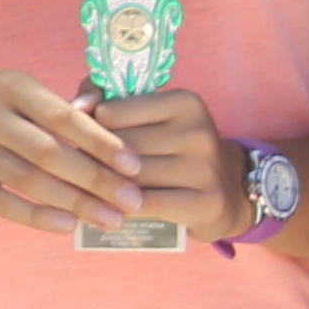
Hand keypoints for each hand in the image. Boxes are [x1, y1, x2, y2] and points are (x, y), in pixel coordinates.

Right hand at [0, 69, 144, 235]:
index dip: (102, 143)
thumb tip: (111, 136)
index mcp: (10, 86)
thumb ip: (55, 108)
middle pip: (51, 153)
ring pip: (30, 181)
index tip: (135, 165)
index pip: (64, 117)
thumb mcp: (12, 86)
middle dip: (97, 180)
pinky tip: (68, 226)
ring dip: (76, 203)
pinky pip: (2, 204)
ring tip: (111, 219)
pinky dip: (37, 217)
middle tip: (134, 200)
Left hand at [89, 89, 233, 242]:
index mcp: (184, 102)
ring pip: (130, 178)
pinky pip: (146, 205)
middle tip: (79, 172)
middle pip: (120, 147)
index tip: (84, 141)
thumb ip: (106, 99)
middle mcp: (198, 131)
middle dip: (93, 161)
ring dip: (104, 188)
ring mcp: (205, 168)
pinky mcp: (207, 202)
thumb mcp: (150, 116)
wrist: (231, 189)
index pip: (111, 113)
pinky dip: (122, 209)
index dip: (90, 129)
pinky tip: (111, 210)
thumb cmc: (174, 148)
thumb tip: (77, 107)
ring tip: (89, 191)